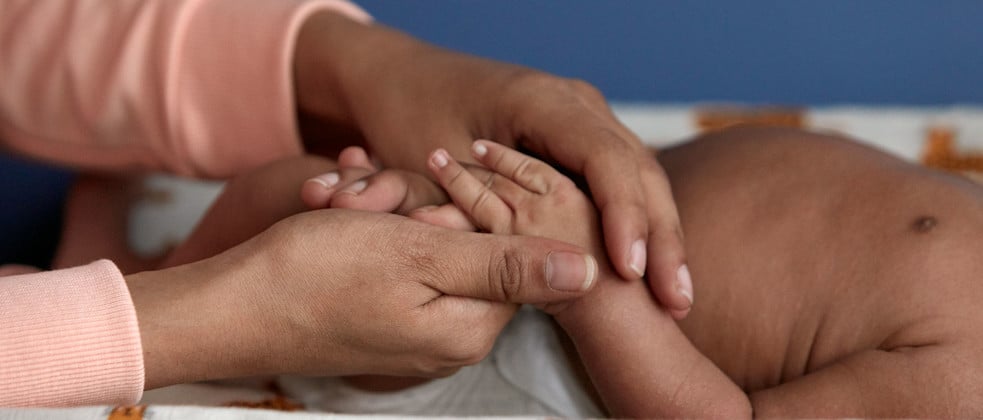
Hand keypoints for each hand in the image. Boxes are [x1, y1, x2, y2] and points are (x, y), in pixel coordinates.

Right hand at [127, 209, 597, 388]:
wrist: (230, 307)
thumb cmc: (315, 276)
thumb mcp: (421, 256)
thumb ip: (509, 266)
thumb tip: (588, 272)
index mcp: (471, 328)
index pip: (513, 255)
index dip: (470, 213)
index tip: (420, 204)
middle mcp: (450, 339)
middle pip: (473, 253)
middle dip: (427, 216)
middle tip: (376, 209)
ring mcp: (415, 334)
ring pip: (433, 253)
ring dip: (397, 222)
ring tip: (351, 216)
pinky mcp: (385, 323)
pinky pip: (400, 267)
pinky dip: (377, 240)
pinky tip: (345, 229)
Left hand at [293, 12, 691, 315]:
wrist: (405, 79)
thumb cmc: (411, 115)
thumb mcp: (432, 164)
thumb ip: (464, 210)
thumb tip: (488, 269)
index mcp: (546, 101)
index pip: (608, 160)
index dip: (626, 217)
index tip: (631, 270)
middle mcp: (578, 103)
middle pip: (641, 172)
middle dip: (662, 239)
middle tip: (675, 301)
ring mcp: (587, 116)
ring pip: (644, 178)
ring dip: (662, 237)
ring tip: (677, 297)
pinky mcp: (583, 136)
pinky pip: (627, 180)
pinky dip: (643, 225)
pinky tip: (658, 270)